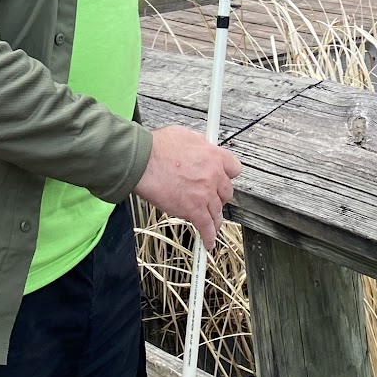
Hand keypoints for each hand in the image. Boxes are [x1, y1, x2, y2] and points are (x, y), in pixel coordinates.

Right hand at [135, 124, 240, 248]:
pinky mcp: (193, 210)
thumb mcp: (185, 134)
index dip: (227, 176)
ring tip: (212, 224)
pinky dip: (208, 237)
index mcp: (214, 156)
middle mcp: (214, 175)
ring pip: (217, 212)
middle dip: (219, 196)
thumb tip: (203, 146)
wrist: (142, 161)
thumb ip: (199, 143)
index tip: (221, 180)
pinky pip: (206, 227)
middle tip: (211, 199)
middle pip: (227, 192)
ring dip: (214, 218)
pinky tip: (208, 242)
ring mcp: (205, 194)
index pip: (234, 169)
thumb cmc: (157, 147)